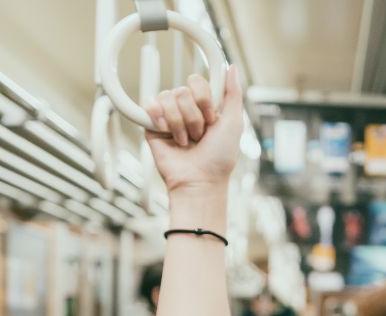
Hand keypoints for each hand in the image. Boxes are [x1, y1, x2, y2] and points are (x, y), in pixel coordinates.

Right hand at [144, 67, 243, 193]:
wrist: (199, 180)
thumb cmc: (219, 158)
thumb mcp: (234, 123)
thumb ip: (233, 93)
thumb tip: (231, 66)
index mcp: (205, 106)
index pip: (197, 81)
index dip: (204, 99)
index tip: (212, 119)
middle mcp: (186, 109)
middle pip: (183, 90)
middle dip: (194, 116)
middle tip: (199, 135)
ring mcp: (168, 115)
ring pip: (168, 97)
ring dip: (180, 123)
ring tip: (185, 141)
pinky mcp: (152, 124)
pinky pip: (150, 104)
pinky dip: (160, 118)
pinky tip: (166, 132)